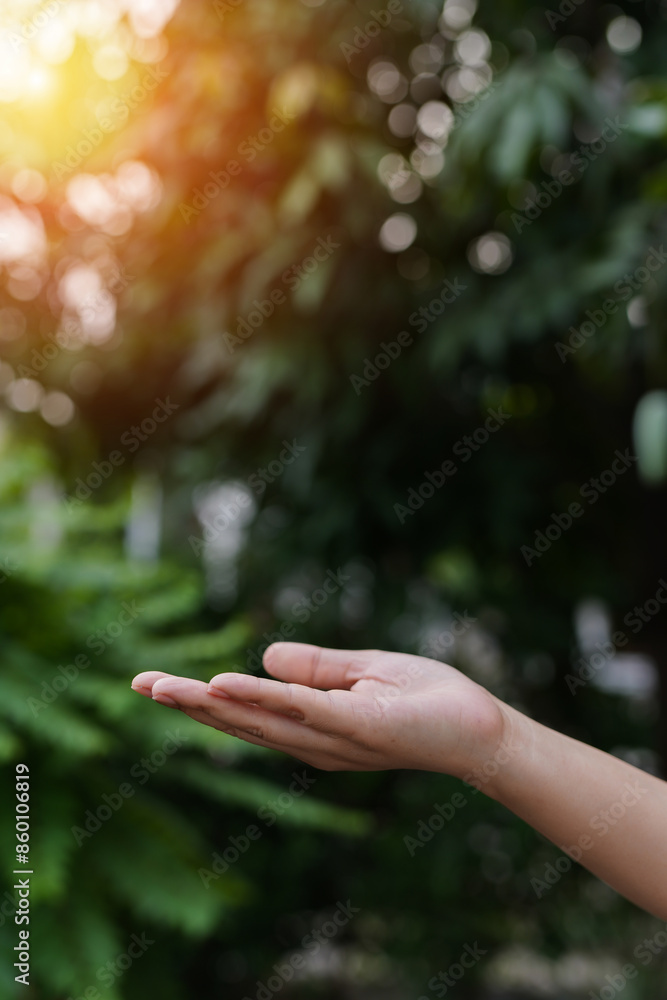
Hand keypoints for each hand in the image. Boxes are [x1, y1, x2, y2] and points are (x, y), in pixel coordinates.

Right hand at [131, 642, 510, 775]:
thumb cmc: (428, 700)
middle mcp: (315, 742)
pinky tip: (226, 684)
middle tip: (139, 685)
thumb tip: (262, 656)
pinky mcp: (361, 726)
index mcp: (313, 728)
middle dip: (189, 706)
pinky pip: (306, 709)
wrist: (483, 730)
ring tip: (165, 687)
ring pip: (262, 719)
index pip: (247, 712)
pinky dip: (264, 696)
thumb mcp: (363, 673)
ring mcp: (335, 738)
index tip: (154, 683)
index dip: (201, 701)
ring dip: (211, 704)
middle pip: (242, 722)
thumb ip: (314, 669)